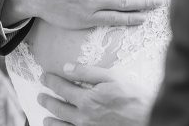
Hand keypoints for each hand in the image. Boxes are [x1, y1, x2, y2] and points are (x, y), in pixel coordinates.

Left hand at [38, 63, 153, 125]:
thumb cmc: (133, 98)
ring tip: (45, 117)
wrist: (147, 118)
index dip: (51, 81)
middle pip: (58, 108)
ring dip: (51, 121)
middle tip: (40, 96)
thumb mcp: (112, 78)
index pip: (62, 87)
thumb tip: (67, 68)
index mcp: (87, 99)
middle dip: (47, 100)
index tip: (44, 76)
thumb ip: (87, 73)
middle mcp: (83, 117)